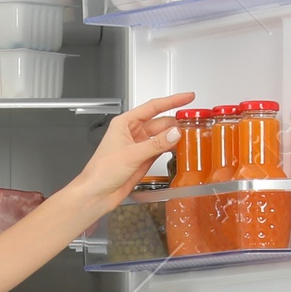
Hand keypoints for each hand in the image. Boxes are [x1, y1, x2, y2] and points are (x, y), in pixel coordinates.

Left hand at [76, 92, 194, 209]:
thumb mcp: (131, 154)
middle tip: (194, 122)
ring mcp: (139, 146)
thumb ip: (156, 144)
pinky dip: (171, 148)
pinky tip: (180, 147)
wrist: (96, 194)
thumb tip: (175, 133)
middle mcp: (132, 133)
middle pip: (160, 122)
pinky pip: (161, 150)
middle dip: (176, 121)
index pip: (153, 107)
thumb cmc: (101, 171)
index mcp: (125, 123)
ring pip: (162, 136)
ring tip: (190, 135)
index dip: (172, 101)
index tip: (187, 97)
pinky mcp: (143, 159)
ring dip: (175, 136)